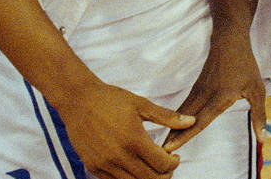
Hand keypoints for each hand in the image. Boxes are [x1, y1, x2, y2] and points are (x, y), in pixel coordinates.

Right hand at [55, 79, 192, 178]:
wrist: (78, 100)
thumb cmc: (111, 99)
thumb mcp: (141, 104)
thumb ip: (167, 117)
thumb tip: (191, 121)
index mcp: (134, 139)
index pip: (162, 165)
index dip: (173, 163)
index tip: (174, 157)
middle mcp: (119, 156)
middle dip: (164, 175)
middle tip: (166, 165)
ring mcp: (105, 164)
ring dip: (147, 178)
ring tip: (151, 167)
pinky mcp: (93, 168)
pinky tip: (133, 166)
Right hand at [163, 35, 265, 151]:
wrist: (230, 39)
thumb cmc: (245, 65)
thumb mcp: (257, 91)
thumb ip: (259, 116)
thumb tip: (263, 139)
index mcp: (220, 97)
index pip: (200, 121)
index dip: (185, 136)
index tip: (171, 147)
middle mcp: (206, 94)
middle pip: (186, 118)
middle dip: (173, 135)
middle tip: (161, 151)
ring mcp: (199, 89)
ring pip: (184, 111)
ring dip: (173, 126)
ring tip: (163, 141)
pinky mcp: (197, 85)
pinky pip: (186, 103)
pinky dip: (177, 115)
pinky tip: (173, 124)